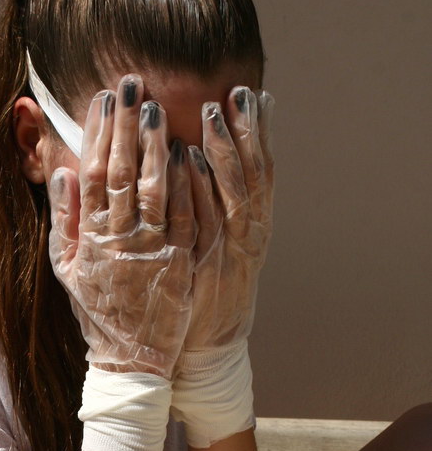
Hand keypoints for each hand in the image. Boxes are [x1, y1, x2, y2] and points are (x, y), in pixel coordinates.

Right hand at [48, 77, 197, 378]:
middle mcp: (119, 241)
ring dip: (156, 146)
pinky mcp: (180, 263)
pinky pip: (184, 216)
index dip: (96, 134)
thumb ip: (63, 221)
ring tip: (157, 109)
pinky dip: (187, 183)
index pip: (90, 176)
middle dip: (126, 126)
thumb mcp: (66, 270)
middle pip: (120, 172)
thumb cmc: (97, 313)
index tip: (103, 100)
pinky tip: (189, 153)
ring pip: (154, 189)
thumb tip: (63, 173)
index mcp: (89, 240)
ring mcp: (152, 251)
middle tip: (132, 86)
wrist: (131, 359)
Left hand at [182, 86, 274, 355]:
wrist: (199, 357)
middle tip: (237, 93)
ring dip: (224, 150)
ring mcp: (227, 255)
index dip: (259, 137)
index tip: (254, 98)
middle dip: (246, 133)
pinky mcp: (203, 270)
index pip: (261, 176)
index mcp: (252, 235)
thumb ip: (219, 219)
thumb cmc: (201, 305)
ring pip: (232, 195)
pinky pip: (201, 222)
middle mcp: (246, 241)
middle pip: (254, 177)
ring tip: (214, 112)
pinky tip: (189, 160)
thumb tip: (210, 173)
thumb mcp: (217, 259)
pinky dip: (197, 190)